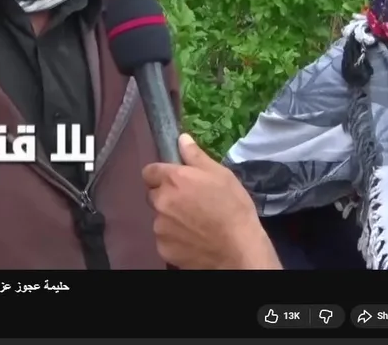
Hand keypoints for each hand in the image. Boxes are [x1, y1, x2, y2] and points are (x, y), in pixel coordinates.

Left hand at [142, 134, 282, 269]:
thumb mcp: (221, 175)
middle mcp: (161, 202)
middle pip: (153, 195)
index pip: (149, 171)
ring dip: (171, 218)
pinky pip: (164, 238)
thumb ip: (196, 156)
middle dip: (166, 196)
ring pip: (160, 218)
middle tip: (189, 203)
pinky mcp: (163, 248)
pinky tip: (193, 239)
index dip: (161, 175)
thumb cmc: (233, 207)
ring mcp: (160, 227)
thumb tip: (181, 139)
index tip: (174, 180)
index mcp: (174, 179)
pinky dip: (174, 238)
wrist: (238, 249)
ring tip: (194, 224)